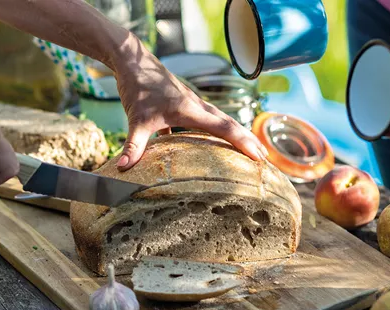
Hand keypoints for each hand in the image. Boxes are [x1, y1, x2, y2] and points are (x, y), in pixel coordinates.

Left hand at [113, 51, 267, 169]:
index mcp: (191, 110)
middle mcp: (195, 106)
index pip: (223, 129)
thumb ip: (133, 146)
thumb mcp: (135, 120)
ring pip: (216, 122)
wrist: (131, 60)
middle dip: (246, 140)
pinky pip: (198, 123)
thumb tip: (124, 169)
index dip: (243, 143)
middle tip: (264, 158)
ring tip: (245, 150)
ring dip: (231, 135)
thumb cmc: (137, 86)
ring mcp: (188, 105)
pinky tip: (205, 148)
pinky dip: (206, 134)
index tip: (259, 156)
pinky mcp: (178, 106)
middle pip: (227, 124)